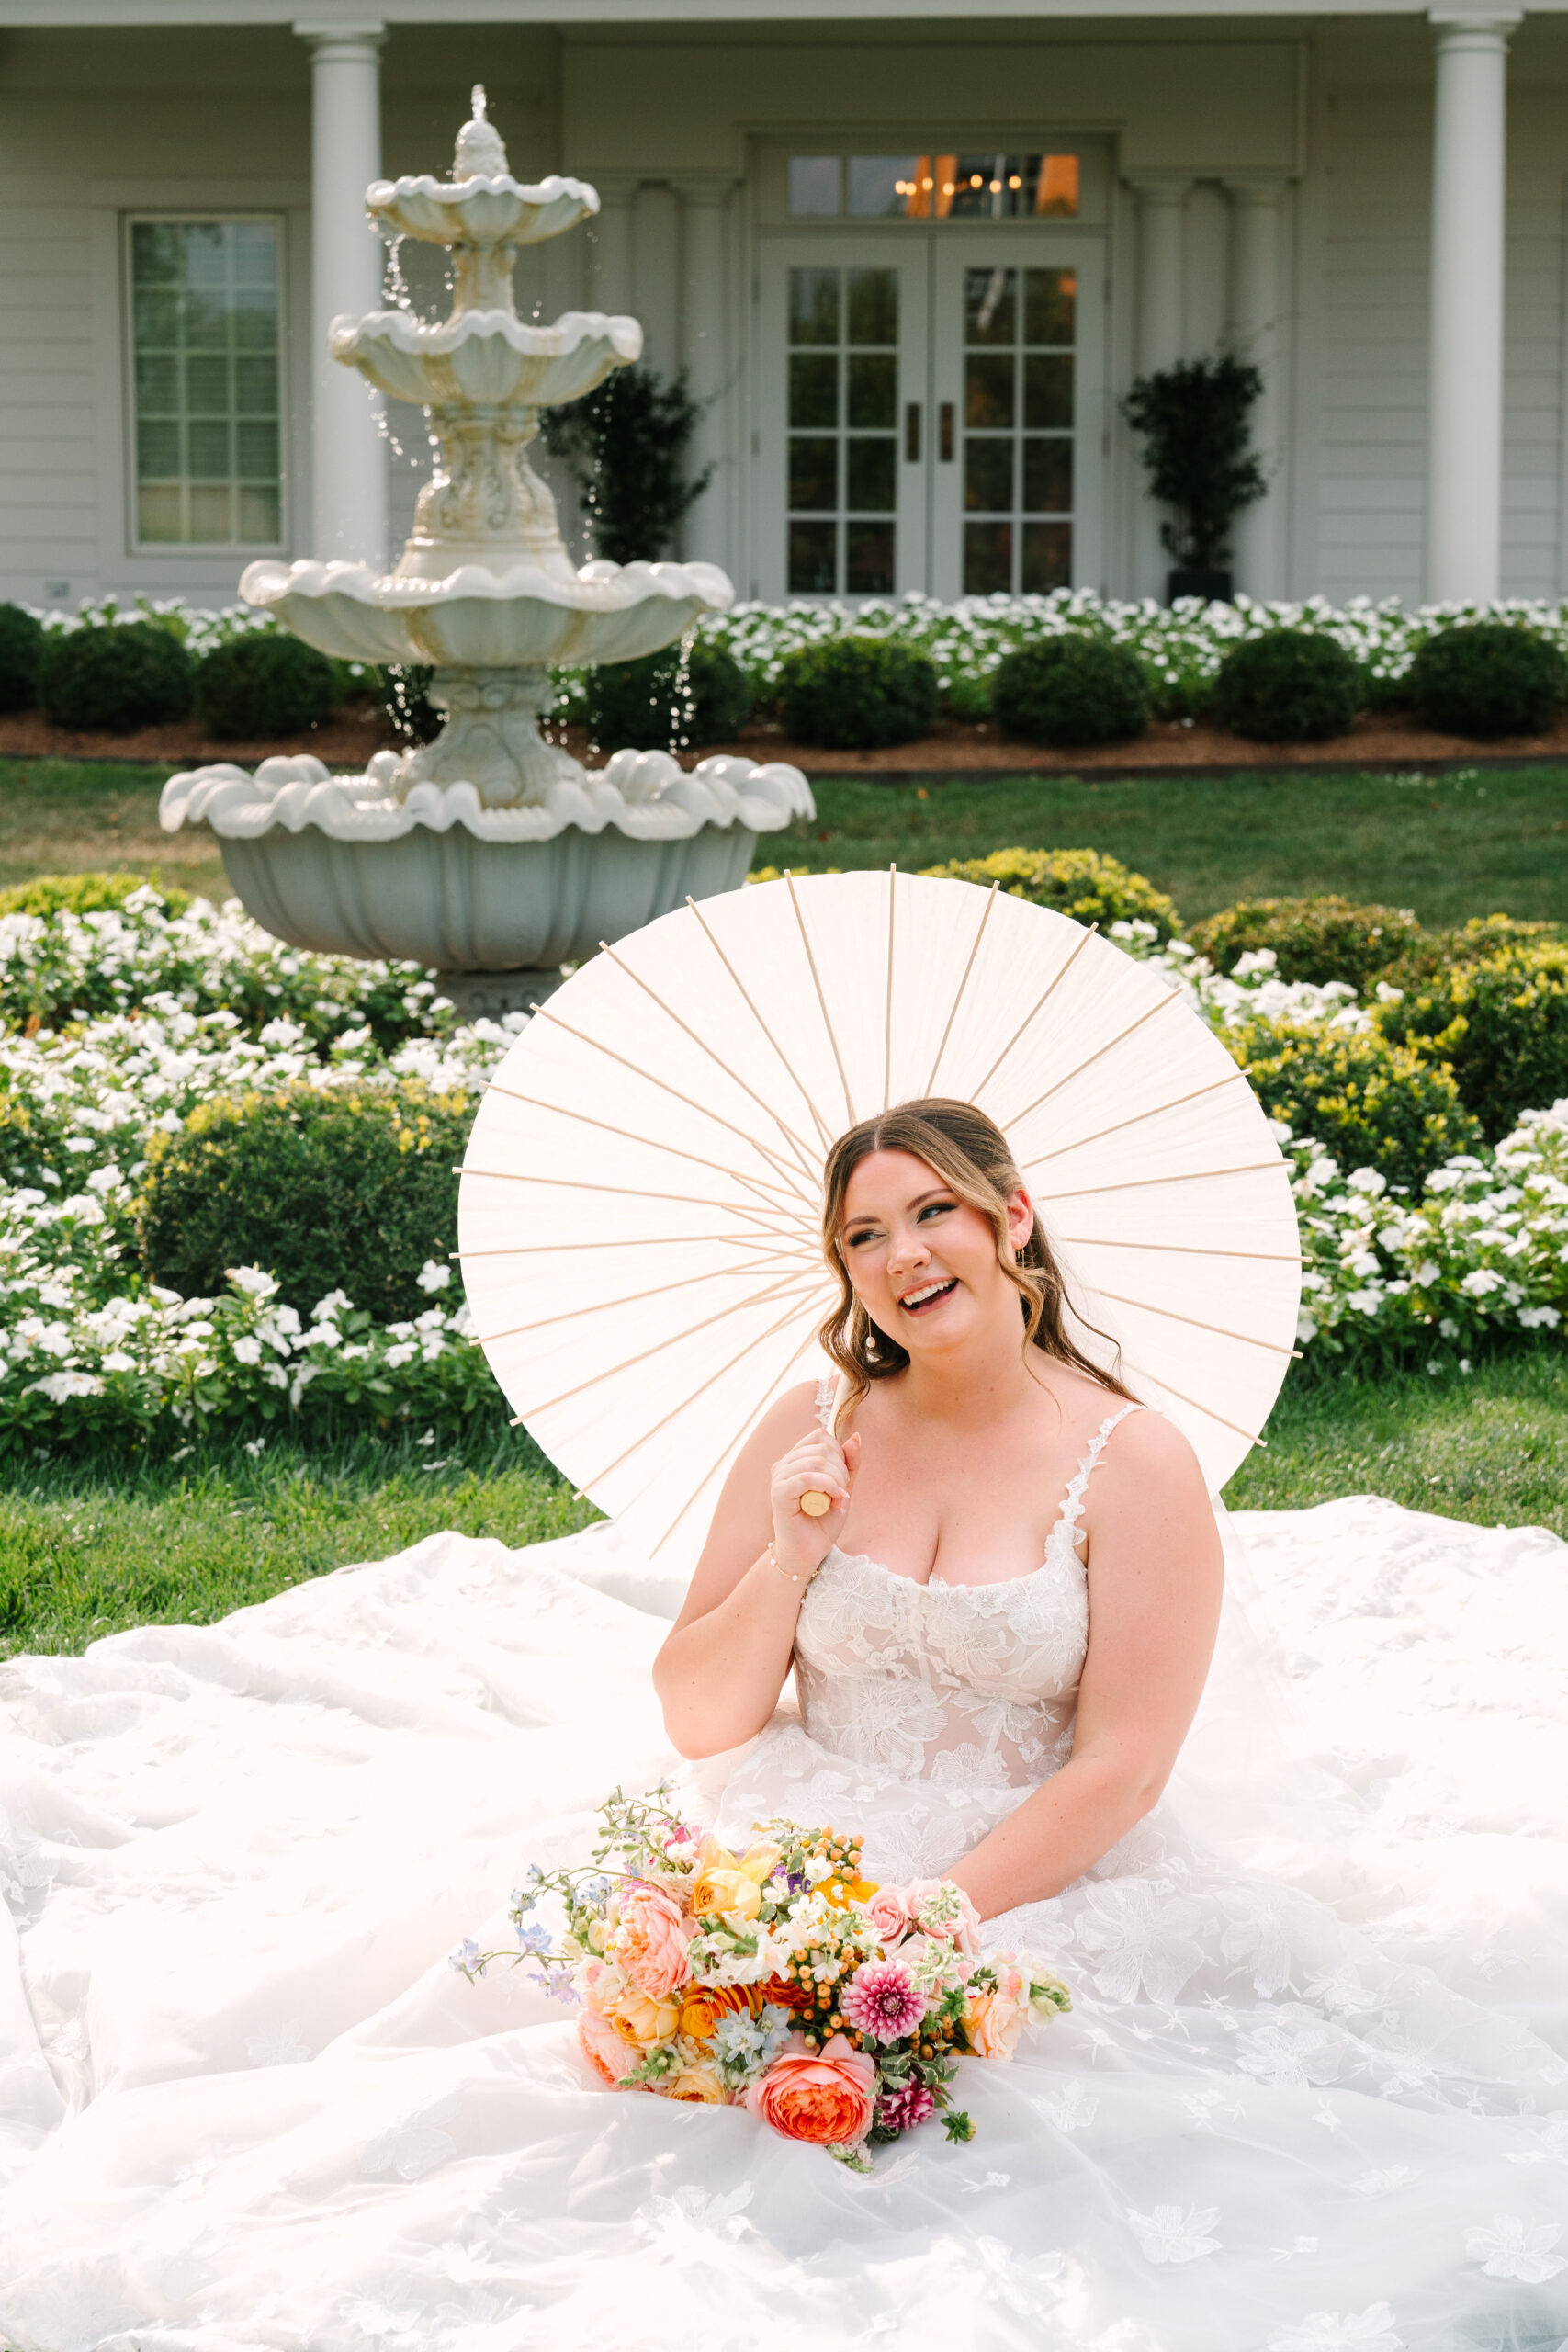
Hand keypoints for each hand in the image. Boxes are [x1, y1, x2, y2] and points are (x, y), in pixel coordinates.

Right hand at [768, 1429, 860, 1582]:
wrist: (809, 1552)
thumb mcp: (843, 1487)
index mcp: (796, 1459)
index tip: (843, 1478)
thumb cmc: (822, 1521)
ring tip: (837, 1498)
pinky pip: (807, 1478)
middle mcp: (784, 1464)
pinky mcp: (778, 1493)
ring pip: (817, 1461)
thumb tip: (855, 1437)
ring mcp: (779, 1477)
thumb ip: (850, 1463)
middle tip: (842, 1492)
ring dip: (836, 1480)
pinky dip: (828, 1486)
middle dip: (841, 1469)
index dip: (839, 1453)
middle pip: (822, 1447)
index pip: (821, 1436)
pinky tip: (835, 1499)